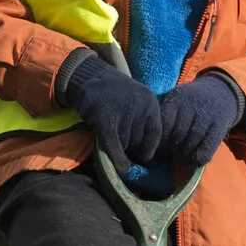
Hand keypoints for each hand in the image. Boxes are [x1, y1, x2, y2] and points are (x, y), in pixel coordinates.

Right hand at [59, 54, 162, 175]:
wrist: (90, 78)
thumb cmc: (115, 95)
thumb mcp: (137, 102)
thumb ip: (144, 121)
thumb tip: (147, 154)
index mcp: (150, 102)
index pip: (155, 133)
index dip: (149, 147)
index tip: (143, 155)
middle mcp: (140, 106)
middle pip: (139, 140)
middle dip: (130, 146)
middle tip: (119, 138)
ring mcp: (122, 112)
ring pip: (125, 144)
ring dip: (118, 146)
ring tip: (109, 132)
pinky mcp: (105, 118)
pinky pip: (113, 145)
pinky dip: (117, 158)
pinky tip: (121, 167)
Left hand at [157, 76, 243, 170]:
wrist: (219, 92)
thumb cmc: (189, 102)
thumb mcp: (175, 101)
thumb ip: (163, 117)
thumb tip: (150, 143)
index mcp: (177, 98)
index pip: (164, 123)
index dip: (159, 139)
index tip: (157, 145)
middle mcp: (192, 105)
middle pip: (177, 134)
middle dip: (170, 148)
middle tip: (168, 153)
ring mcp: (207, 116)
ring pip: (191, 143)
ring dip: (183, 155)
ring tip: (180, 158)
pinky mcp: (220, 126)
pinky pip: (207, 148)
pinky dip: (198, 159)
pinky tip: (193, 161)